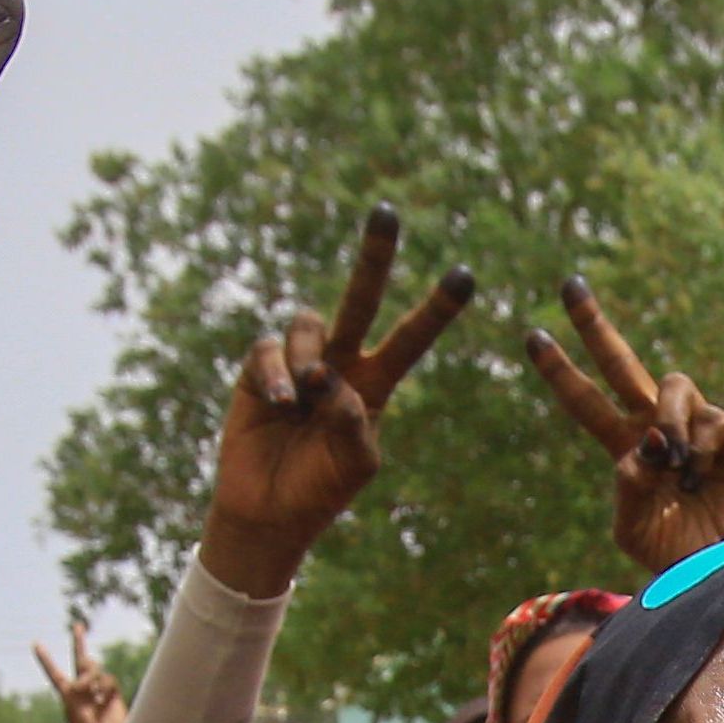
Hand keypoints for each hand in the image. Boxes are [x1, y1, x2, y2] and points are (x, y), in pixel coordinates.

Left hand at [35, 617, 129, 722]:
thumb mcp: (76, 713)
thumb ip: (78, 690)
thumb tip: (87, 674)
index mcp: (67, 696)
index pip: (55, 674)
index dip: (46, 660)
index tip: (36, 644)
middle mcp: (83, 690)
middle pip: (79, 662)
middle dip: (79, 643)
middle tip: (77, 625)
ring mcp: (99, 690)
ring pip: (94, 669)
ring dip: (91, 676)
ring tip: (92, 692)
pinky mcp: (113, 694)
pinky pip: (108, 680)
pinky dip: (105, 687)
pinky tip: (104, 699)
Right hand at [200, 207, 476, 596]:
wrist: (270, 511)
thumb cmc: (320, 491)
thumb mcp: (355, 466)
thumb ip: (356, 427)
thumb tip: (335, 385)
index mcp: (376, 384)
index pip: (411, 338)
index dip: (436, 308)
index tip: (465, 274)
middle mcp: (340, 362)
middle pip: (361, 298)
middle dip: (374, 256)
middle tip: (388, 212)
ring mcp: (299, 361)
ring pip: (310, 324)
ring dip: (309, 358)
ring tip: (305, 399)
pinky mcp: (258, 369)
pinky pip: (269, 349)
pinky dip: (275, 374)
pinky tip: (280, 404)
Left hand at [524, 277, 723, 571]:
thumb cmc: (683, 562)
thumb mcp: (635, 530)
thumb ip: (625, 488)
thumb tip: (644, 442)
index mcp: (630, 452)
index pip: (588, 402)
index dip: (562, 372)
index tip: (534, 337)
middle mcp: (661, 431)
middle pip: (622, 364)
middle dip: (595, 325)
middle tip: (569, 285)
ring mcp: (699, 429)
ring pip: (671, 385)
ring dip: (664, 421)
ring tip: (671, 466)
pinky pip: (705, 420)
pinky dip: (696, 452)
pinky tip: (701, 482)